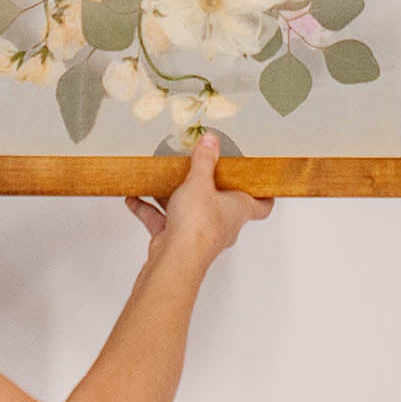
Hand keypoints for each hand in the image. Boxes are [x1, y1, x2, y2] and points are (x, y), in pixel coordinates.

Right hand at [123, 134, 273, 260]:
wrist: (174, 260)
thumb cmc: (197, 226)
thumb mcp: (200, 182)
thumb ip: (204, 160)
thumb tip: (210, 141)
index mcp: (238, 209)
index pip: (263, 206)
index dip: (264, 193)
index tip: (260, 180)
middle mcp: (222, 223)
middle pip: (221, 204)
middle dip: (209, 187)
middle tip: (202, 170)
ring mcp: (198, 233)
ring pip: (188, 211)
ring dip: (174, 196)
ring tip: (162, 178)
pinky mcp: (175, 240)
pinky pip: (162, 221)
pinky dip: (149, 209)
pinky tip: (135, 197)